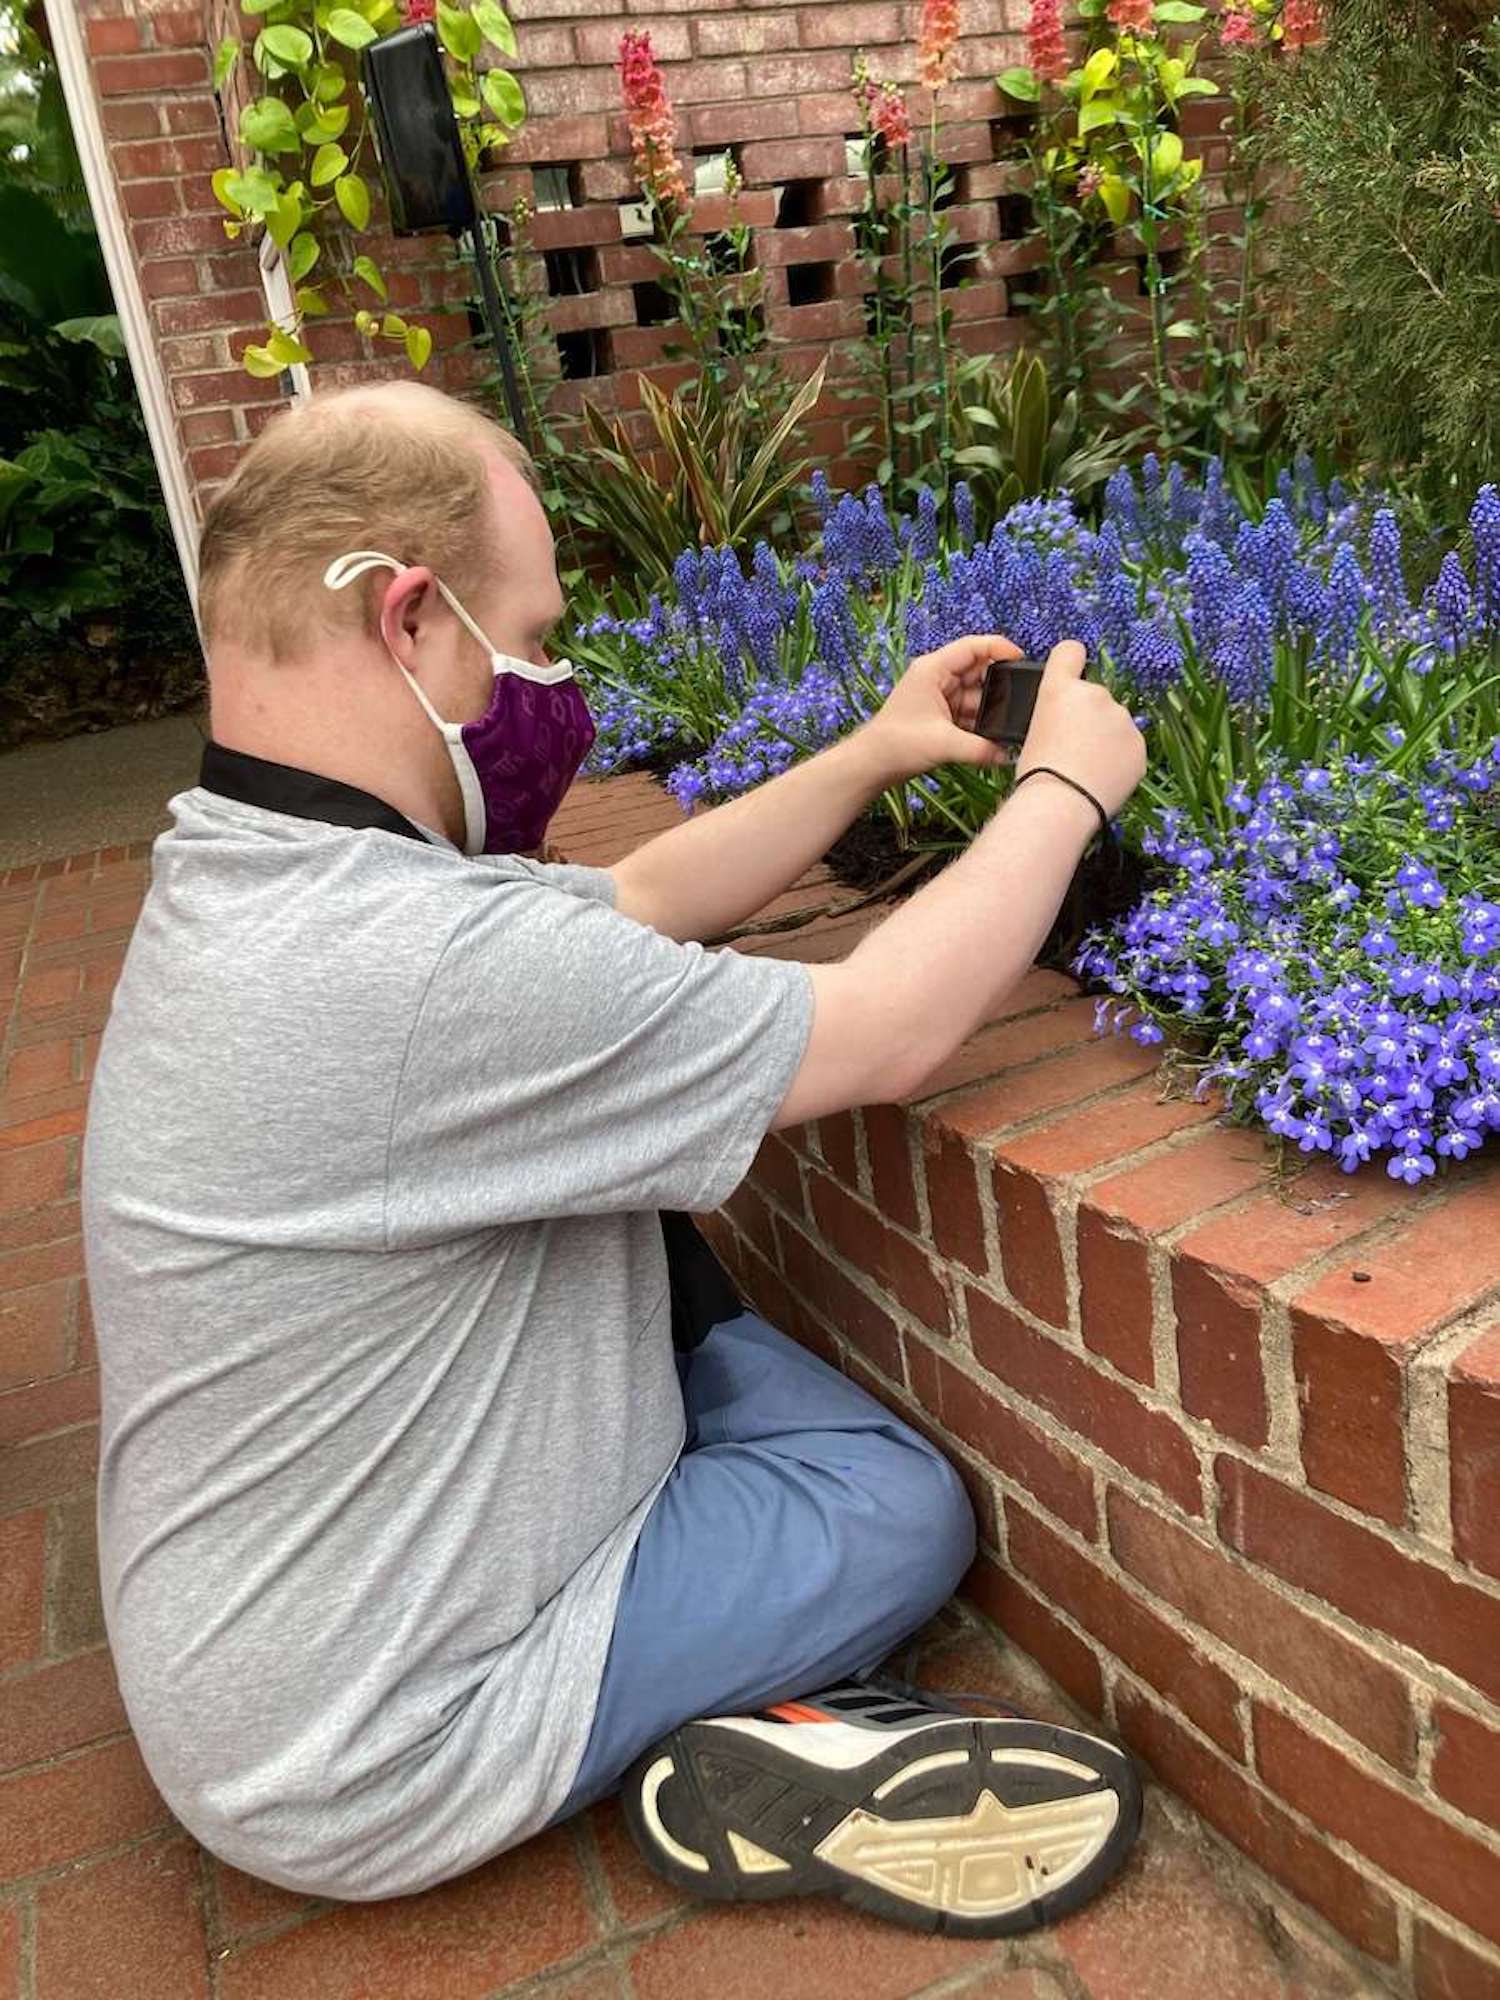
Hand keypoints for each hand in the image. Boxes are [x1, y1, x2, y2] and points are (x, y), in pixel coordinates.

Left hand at [859, 633, 1022, 783]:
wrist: (872, 764)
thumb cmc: (896, 745)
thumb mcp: (943, 744)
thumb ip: (980, 748)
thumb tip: (1007, 754)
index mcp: (933, 669)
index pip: (973, 646)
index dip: (999, 648)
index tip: (1021, 658)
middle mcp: (937, 677)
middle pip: (978, 671)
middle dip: (998, 688)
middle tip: (1016, 703)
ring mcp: (939, 695)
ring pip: (976, 695)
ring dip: (989, 710)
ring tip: (1003, 726)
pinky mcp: (940, 714)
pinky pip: (969, 711)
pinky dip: (980, 722)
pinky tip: (991, 737)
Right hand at [1016, 640, 1146, 820]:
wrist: (1061, 804)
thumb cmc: (1037, 774)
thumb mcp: (1032, 733)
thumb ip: (1057, 714)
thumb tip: (1068, 723)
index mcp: (1060, 689)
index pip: (1070, 651)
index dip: (1071, 661)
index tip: (1072, 675)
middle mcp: (1094, 694)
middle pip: (1094, 696)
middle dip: (1089, 716)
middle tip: (1073, 748)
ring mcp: (1121, 718)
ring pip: (1115, 723)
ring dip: (1106, 738)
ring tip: (1087, 768)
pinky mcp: (1139, 743)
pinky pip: (1129, 747)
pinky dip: (1119, 759)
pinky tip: (1102, 777)